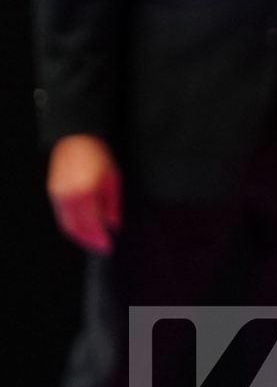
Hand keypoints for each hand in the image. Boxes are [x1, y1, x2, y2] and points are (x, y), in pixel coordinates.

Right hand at [47, 134, 121, 254]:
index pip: (91, 224)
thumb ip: (112, 204)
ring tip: (93, 240)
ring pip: (66, 224)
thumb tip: (113, 224)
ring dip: (79, 235)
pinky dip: (71, 224)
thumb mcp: (113, 178)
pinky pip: (61, 215)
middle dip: (88, 240)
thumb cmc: (98, 156)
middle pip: (76, 228)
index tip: (108, 246)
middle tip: (101, 247)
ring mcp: (58, 194)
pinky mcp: (53, 192)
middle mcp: (69, 196)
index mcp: (86, 192)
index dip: (99, 238)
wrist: (76, 139)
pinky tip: (82, 227)